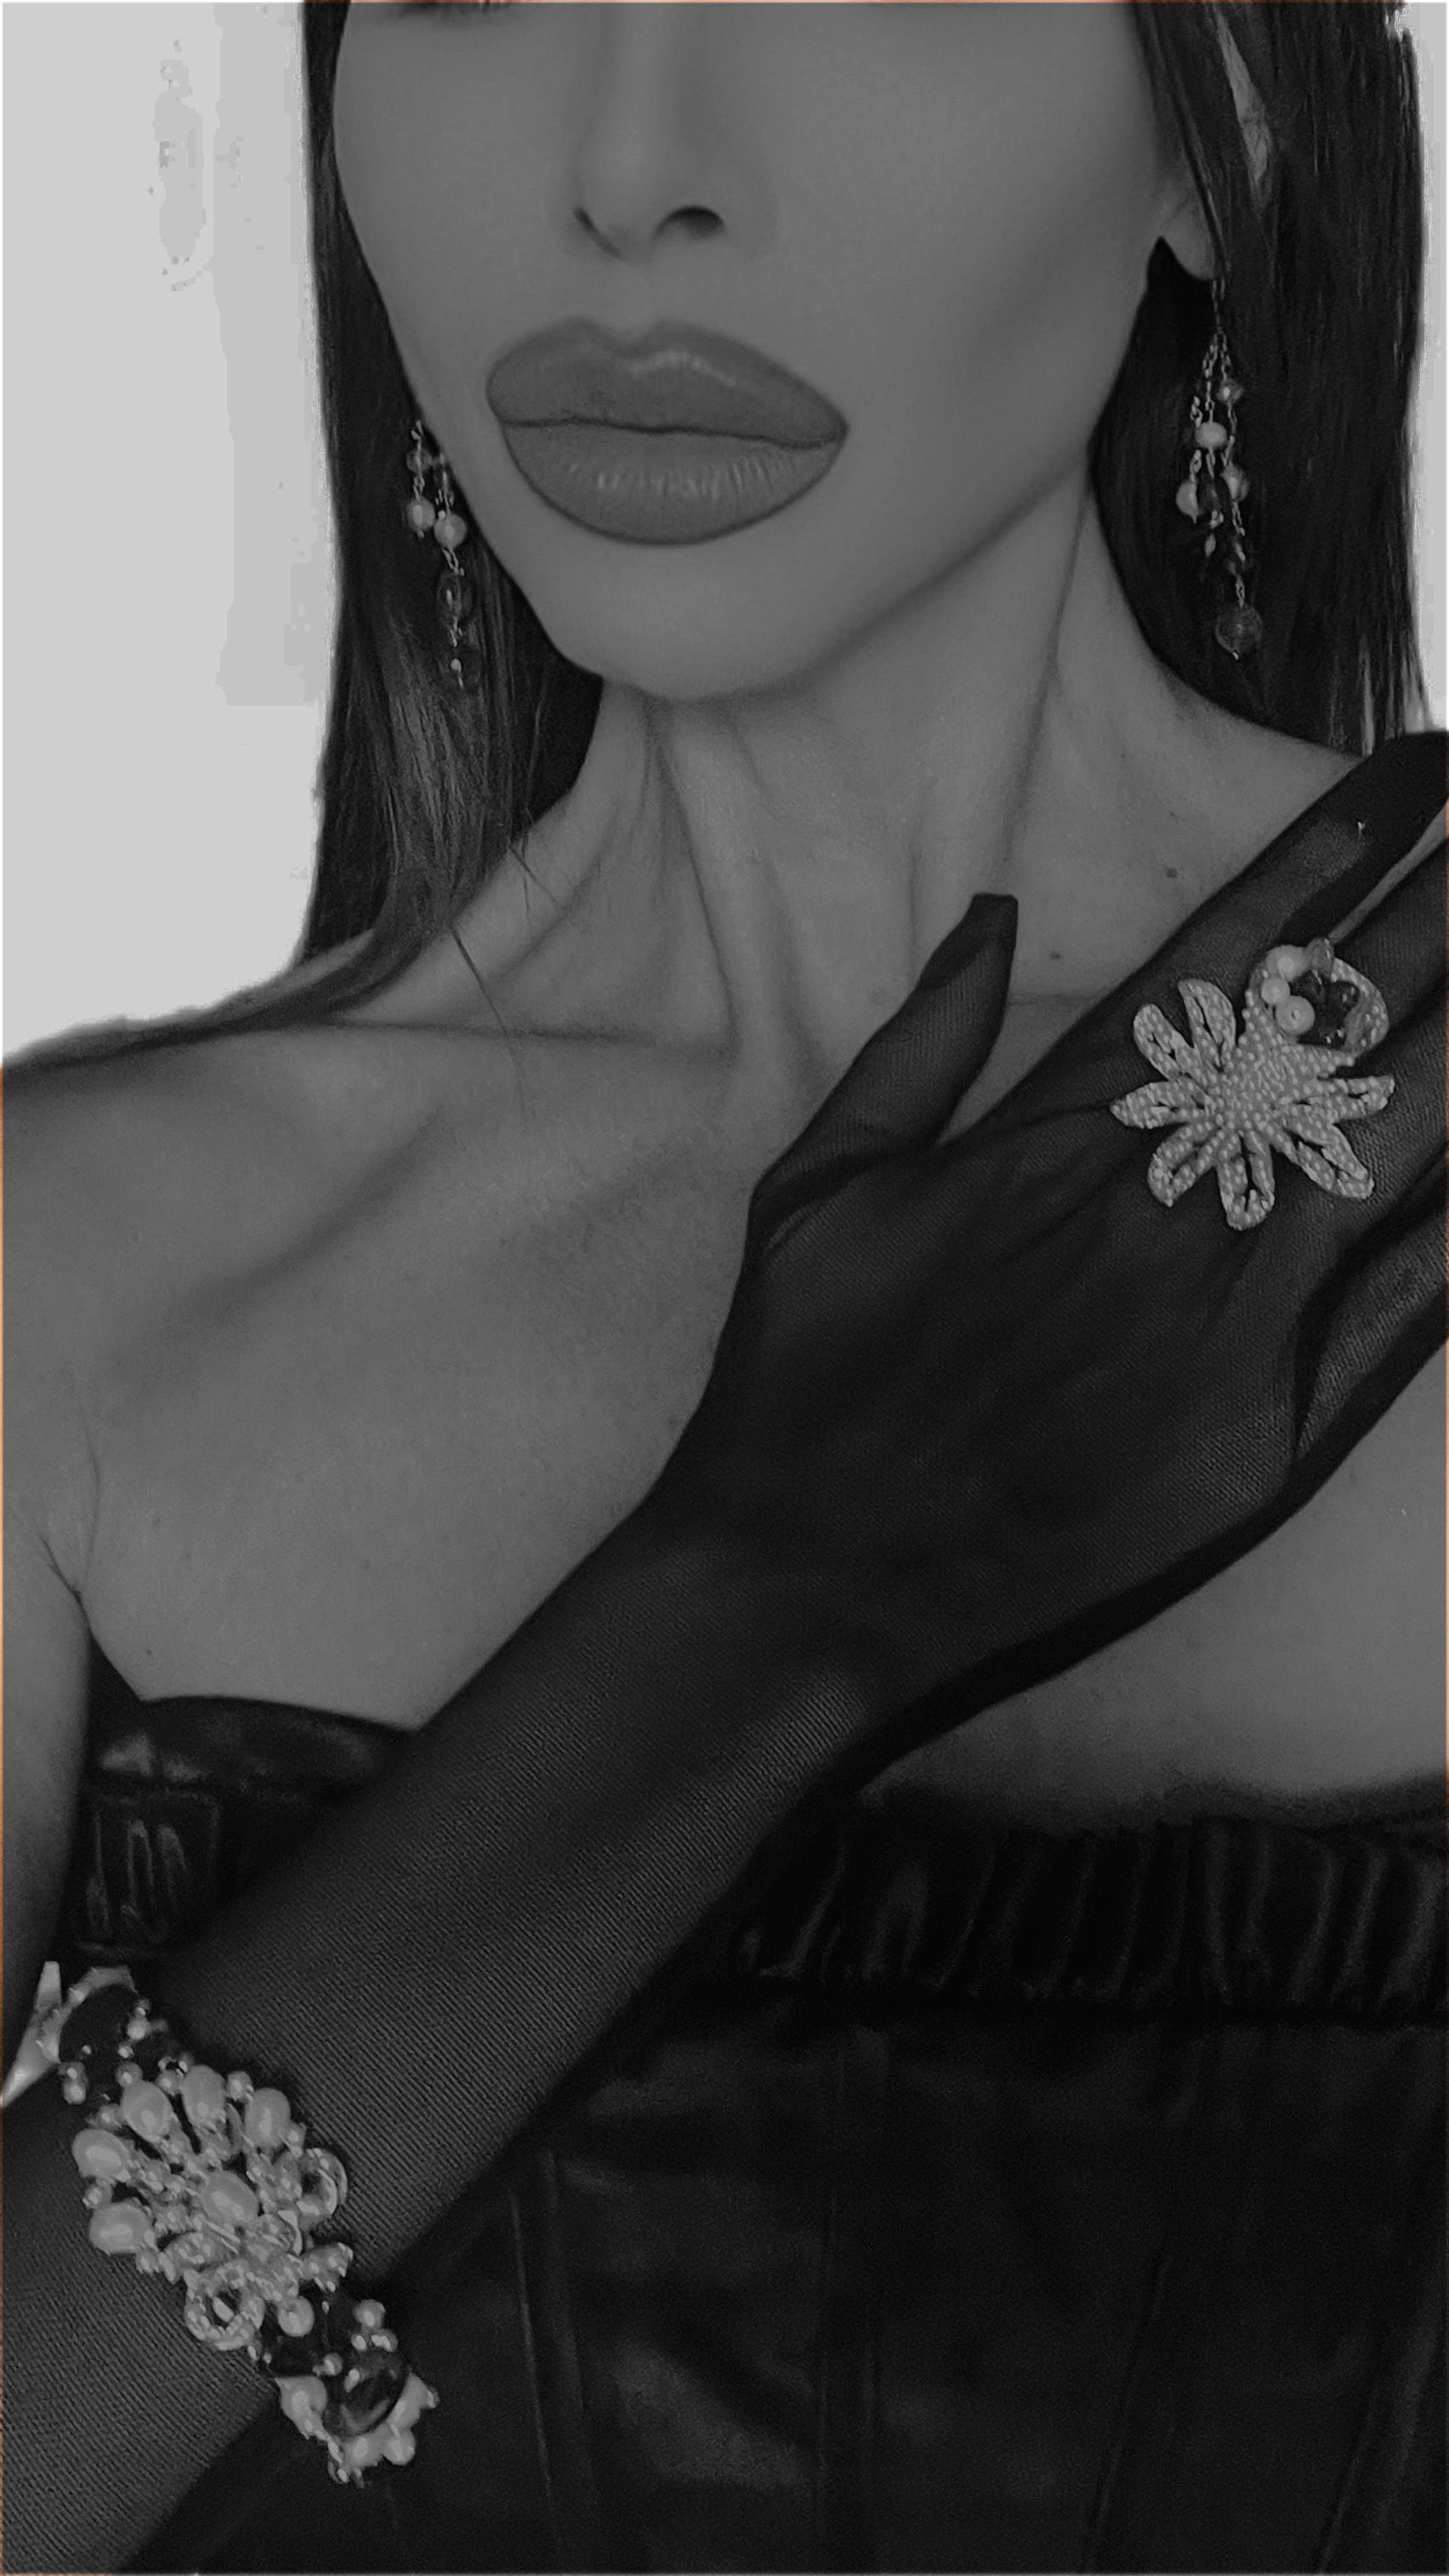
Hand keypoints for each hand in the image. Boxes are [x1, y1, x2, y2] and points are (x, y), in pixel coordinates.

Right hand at [640, 764, 1444, 1722]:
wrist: (815, 1579)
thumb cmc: (802, 1384)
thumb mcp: (820, 1181)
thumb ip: (919, 1041)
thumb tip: (993, 913)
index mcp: (1062, 1126)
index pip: (1234, 955)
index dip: (1337, 856)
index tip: (1417, 783)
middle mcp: (1170, 1196)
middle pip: (1348, 1026)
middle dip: (1448, 923)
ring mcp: (1237, 1310)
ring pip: (1406, 1138)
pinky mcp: (1276, 1427)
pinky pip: (1411, 1302)